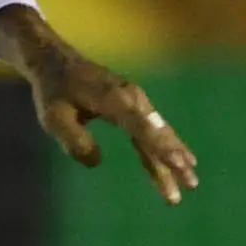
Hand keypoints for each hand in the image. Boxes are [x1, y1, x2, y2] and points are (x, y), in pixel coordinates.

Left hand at [0, 4, 195, 205]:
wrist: (55, 61)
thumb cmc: (53, 91)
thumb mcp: (53, 118)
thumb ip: (74, 141)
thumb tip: (97, 161)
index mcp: (114, 99)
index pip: (142, 128)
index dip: (162, 148)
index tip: (180, 164)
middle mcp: (132, 98)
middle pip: (157, 133)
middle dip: (175, 159)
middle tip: (191, 184)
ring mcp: (136, 101)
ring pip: (158, 134)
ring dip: (173, 158)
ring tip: (190, 184)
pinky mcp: (133, 106)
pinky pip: (151, 132)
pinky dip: (164, 149)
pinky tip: (178, 164)